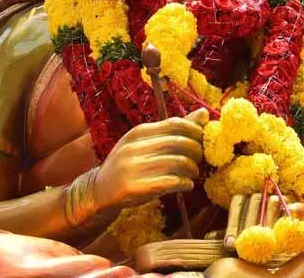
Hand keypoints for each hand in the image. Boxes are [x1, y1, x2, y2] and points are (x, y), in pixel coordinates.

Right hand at [91, 108, 207, 211]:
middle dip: (197, 150)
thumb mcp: (146, 142)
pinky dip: (185, 183)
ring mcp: (133, 167)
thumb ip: (174, 129)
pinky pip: (170, 182)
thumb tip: (204, 114)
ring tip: (193, 173)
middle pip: (179, 142)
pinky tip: (186, 185)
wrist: (99, 190)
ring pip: (177, 162)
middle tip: (200, 159)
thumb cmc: (129, 164)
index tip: (202, 140)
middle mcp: (134, 147)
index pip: (175, 124)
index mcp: (138, 132)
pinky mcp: (134, 188)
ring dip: (192, 169)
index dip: (195, 131)